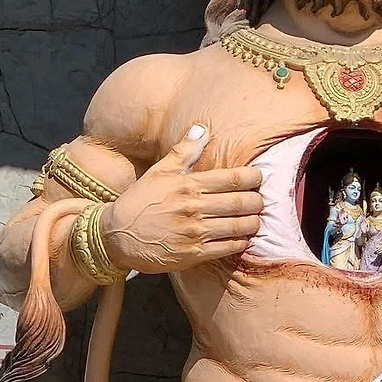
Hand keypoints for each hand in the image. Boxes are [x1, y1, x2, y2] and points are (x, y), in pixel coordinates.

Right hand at [100, 124, 262, 274]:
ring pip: (238, 226)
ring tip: (257, 219)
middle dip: (258, 201)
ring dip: (253, 222)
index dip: (253, 178)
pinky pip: (227, 248)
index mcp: (188, 184)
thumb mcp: (159, 171)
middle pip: (240, 203)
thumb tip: (201, 127)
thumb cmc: (140, 200)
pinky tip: (244, 238)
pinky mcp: (193, 254)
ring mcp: (194, 232)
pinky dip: (241, 242)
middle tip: (264, 200)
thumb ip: (184, 150)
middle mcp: (193, 208)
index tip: (260, 177)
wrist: (118, 235)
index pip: (231, 179)